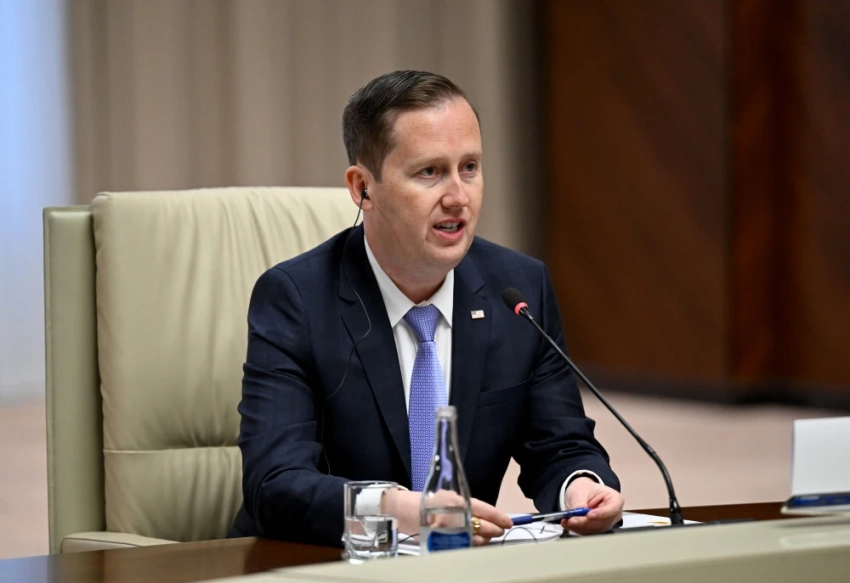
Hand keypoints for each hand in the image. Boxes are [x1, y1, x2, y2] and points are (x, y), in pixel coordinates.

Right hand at [382, 489, 512, 545]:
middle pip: (481, 525)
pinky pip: (462, 546)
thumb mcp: (449, 498)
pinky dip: (470, 545)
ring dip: (484, 540)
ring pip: (474, 538)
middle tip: (499, 531)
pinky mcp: (442, 540)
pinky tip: (473, 543)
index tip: (508, 522)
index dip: (498, 516)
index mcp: (457, 500)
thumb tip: (486, 515)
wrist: (405, 511)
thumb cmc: (429, 503)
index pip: (483, 509)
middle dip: (493, 530)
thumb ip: (466, 505)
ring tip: (488, 538)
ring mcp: (448, 529)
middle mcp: (454, 515)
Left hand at [561, 477, 623, 534]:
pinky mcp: (596, 530)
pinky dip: (576, 529)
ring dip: (579, 527)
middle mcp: (613, 515)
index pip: (613, 509)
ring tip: (567, 520)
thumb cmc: (585, 489)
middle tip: (571, 520)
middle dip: (585, 522)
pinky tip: (568, 523)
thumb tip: (578, 513)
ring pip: (594, 530)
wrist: (580, 493)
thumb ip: (579, 502)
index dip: (601, 514)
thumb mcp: (580, 490)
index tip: (589, 515)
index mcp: (615, 500)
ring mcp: (605, 524)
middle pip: (602, 523)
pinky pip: (587, 533)